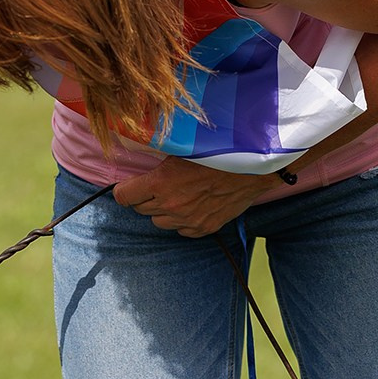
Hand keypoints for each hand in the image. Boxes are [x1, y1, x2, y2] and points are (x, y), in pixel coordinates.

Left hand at [113, 159, 281, 236]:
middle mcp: (171, 206)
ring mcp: (187, 220)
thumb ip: (160, 159)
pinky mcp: (203, 229)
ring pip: (159, 222)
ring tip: (177, 195)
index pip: (124, 196)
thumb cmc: (218, 149)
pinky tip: (192, 206)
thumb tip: (142, 159)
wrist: (254, 165)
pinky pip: (182, 231)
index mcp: (161, 183)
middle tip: (157, 186)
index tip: (128, 187)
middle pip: (140, 209)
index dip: (124, 190)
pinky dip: (182, 221)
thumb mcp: (183, 147)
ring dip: (162, 211)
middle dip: (144, 198)